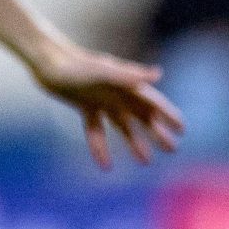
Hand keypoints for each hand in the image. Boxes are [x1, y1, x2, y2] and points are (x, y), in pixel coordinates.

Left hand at [28, 38, 184, 169]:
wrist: (46, 62)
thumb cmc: (75, 65)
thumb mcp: (103, 72)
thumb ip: (129, 75)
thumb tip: (159, 75)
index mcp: (125, 83)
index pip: (152, 101)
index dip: (167, 115)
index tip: (182, 129)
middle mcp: (117, 91)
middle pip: (141, 115)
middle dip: (157, 132)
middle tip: (172, 150)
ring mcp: (102, 99)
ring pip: (122, 125)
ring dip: (134, 142)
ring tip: (146, 161)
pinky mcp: (86, 106)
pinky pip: (97, 129)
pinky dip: (100, 146)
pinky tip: (105, 165)